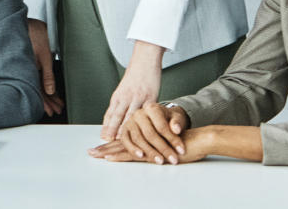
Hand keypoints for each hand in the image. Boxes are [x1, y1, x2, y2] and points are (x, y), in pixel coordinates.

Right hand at [28, 19, 63, 115]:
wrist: (27, 21)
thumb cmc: (35, 34)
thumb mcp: (44, 55)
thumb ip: (47, 74)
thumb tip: (50, 91)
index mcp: (30, 71)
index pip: (38, 91)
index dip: (45, 103)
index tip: (52, 111)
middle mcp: (29, 71)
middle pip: (39, 90)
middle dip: (48, 102)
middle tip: (57, 110)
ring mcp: (30, 66)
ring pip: (39, 84)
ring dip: (48, 95)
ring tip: (57, 103)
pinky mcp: (32, 62)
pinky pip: (39, 76)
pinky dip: (46, 84)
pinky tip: (51, 90)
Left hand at [89, 125, 210, 164]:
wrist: (196, 139)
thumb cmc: (182, 141)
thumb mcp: (164, 143)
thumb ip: (151, 143)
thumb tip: (138, 150)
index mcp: (145, 128)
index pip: (125, 138)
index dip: (111, 143)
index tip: (98, 148)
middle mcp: (143, 129)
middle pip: (121, 141)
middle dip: (105, 148)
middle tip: (91, 153)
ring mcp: (146, 138)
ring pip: (124, 146)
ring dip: (109, 152)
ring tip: (96, 156)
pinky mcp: (151, 148)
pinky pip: (132, 152)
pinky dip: (120, 156)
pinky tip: (110, 158)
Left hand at [101, 40, 163, 140]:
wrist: (145, 59)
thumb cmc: (135, 75)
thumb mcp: (124, 89)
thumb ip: (121, 103)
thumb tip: (115, 119)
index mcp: (118, 95)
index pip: (110, 113)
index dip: (106, 126)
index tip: (103, 137)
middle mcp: (126, 96)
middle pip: (117, 115)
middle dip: (112, 129)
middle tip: (108, 140)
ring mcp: (138, 96)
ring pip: (130, 115)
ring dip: (126, 128)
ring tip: (123, 139)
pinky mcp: (150, 96)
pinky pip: (146, 112)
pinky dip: (145, 121)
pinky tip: (144, 129)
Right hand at [118, 101, 189, 164]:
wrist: (160, 117)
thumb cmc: (169, 119)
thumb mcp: (177, 118)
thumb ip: (177, 122)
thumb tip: (176, 129)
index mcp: (152, 108)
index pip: (161, 126)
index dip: (172, 140)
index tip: (181, 151)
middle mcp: (139, 113)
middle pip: (149, 134)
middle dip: (162, 148)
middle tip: (172, 160)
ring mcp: (130, 121)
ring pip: (138, 138)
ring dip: (149, 152)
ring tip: (160, 161)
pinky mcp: (125, 130)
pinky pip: (125, 141)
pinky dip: (132, 149)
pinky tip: (141, 156)